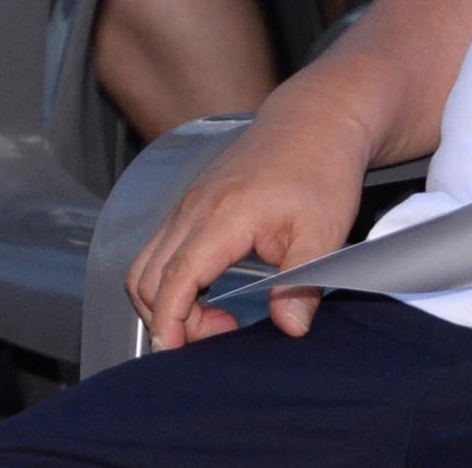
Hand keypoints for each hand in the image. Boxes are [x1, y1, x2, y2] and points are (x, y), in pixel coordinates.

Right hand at [125, 90, 376, 347]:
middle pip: (147, 276)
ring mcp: (188, 205)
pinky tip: (211, 292)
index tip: (176, 350)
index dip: (170, 319)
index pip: (176, 276)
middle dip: (169, 318)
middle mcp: (194, 209)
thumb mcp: (325, 231)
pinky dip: (169, 280)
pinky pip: (160, 249)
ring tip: (215, 318)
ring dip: (165, 300)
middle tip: (223, 333)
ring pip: (146, 263)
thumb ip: (303, 283)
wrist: (314, 120)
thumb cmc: (320, 170)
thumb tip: (290, 329)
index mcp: (222, 215)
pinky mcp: (192, 205)